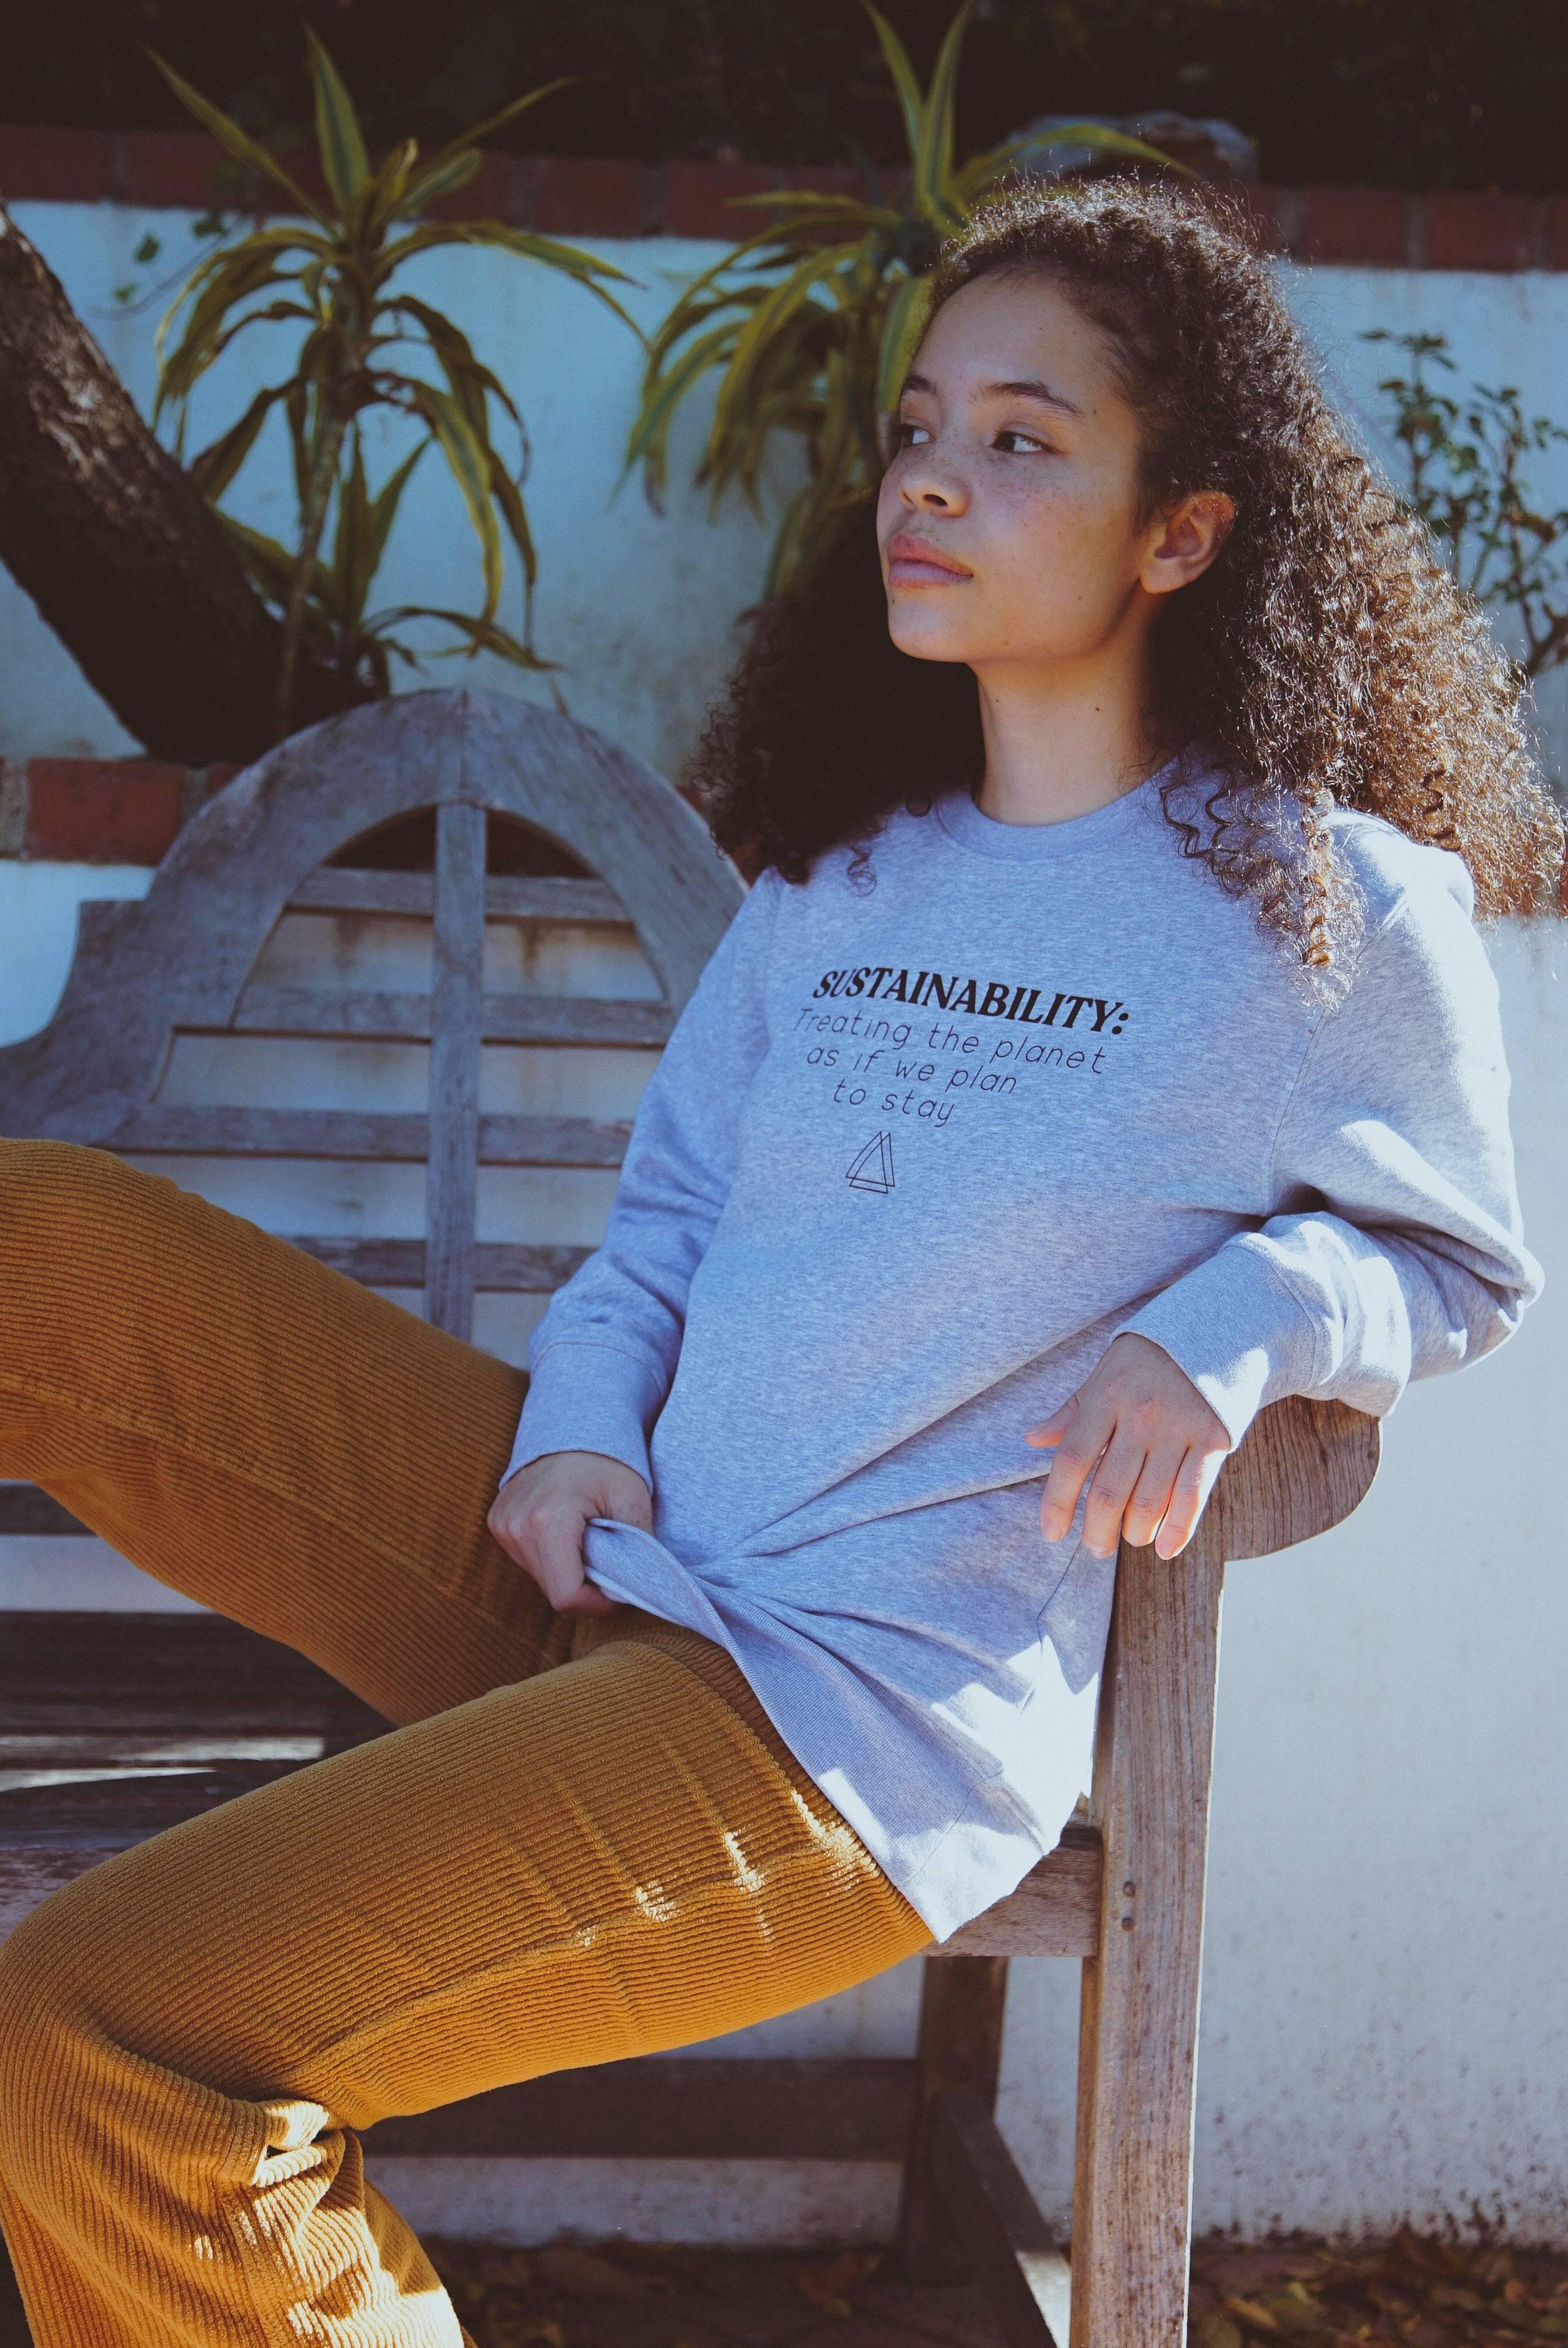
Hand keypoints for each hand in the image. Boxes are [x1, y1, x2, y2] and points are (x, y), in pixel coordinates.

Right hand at [487, 1449, 652, 1616]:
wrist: (574, 1422)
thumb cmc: (609, 1460)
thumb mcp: (633, 1501)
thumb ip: (637, 1551)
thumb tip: (639, 1592)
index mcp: (547, 1521)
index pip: (567, 1597)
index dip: (598, 1603)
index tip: (620, 1587)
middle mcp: (515, 1526)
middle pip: (553, 1591)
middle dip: (586, 1587)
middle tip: (610, 1560)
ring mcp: (501, 1524)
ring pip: (541, 1579)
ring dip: (568, 1571)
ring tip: (589, 1540)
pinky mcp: (497, 1522)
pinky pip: (528, 1560)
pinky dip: (552, 1557)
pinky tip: (568, 1533)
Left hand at [1023, 1333, 1230, 1559]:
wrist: (1213, 1330)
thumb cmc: (1146, 1358)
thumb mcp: (1103, 1375)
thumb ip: (1071, 1412)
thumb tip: (1031, 1440)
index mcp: (1106, 1398)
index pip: (1072, 1459)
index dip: (1057, 1502)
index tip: (1051, 1532)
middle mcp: (1140, 1416)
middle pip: (1110, 1490)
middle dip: (1098, 1530)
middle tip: (1095, 1548)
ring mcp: (1179, 1429)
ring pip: (1150, 1499)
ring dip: (1135, 1532)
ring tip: (1129, 1540)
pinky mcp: (1214, 1439)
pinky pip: (1193, 1494)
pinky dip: (1178, 1528)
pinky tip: (1165, 1549)